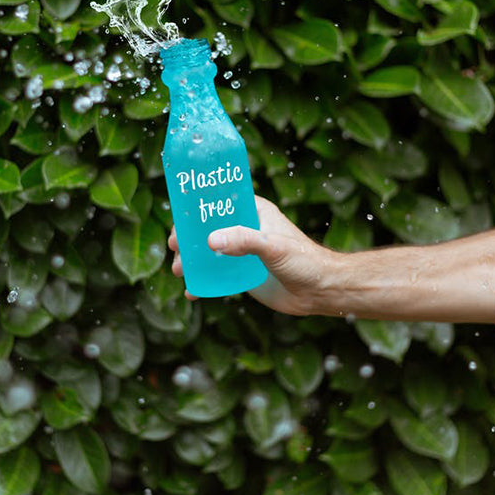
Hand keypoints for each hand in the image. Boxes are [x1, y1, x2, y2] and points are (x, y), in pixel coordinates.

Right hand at [167, 195, 340, 314]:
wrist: (320, 292)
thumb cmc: (304, 260)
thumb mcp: (273, 246)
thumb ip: (244, 241)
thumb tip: (210, 240)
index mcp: (254, 211)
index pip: (219, 201)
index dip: (197, 208)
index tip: (179, 218)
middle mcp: (246, 230)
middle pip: (208, 228)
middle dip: (188, 238)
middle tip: (174, 247)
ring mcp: (243, 253)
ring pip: (209, 253)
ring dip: (191, 261)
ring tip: (179, 272)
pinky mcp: (243, 275)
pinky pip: (217, 276)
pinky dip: (203, 282)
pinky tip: (192, 292)